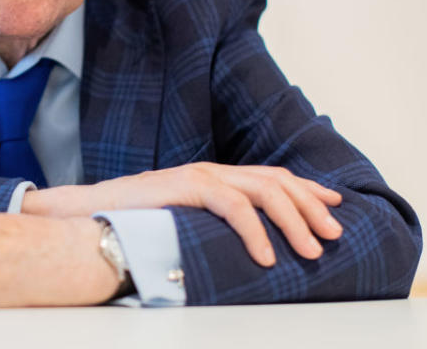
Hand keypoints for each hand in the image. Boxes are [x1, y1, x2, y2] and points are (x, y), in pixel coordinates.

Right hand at [23, 162, 342, 266]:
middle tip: (334, 236)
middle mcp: (212, 170)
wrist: (92, 213)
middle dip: (311, 207)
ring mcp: (200, 175)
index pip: (271, 177)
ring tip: (311, 251)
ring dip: (293, 221)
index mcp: (215, 177)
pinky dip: (255, 230)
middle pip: (276, 181)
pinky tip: (267, 255)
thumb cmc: (134, 223)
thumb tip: (244, 249)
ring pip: (263, 191)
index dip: (307, 190)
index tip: (334, 205)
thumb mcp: (185, 222)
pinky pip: (233, 205)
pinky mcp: (186, 186)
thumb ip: (213, 224)